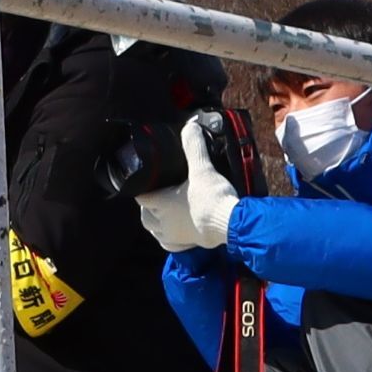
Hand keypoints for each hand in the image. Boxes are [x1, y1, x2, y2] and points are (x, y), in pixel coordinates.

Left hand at [132, 120, 236, 254]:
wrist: (230, 224)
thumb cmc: (212, 198)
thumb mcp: (202, 168)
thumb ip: (194, 147)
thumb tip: (189, 126)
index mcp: (161, 203)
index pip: (141, 196)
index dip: (142, 188)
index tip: (146, 182)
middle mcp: (162, 222)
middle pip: (145, 215)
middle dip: (147, 207)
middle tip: (155, 196)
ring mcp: (173, 236)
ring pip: (155, 231)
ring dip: (156, 223)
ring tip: (162, 213)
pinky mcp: (186, 245)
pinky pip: (170, 243)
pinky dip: (169, 238)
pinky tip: (176, 231)